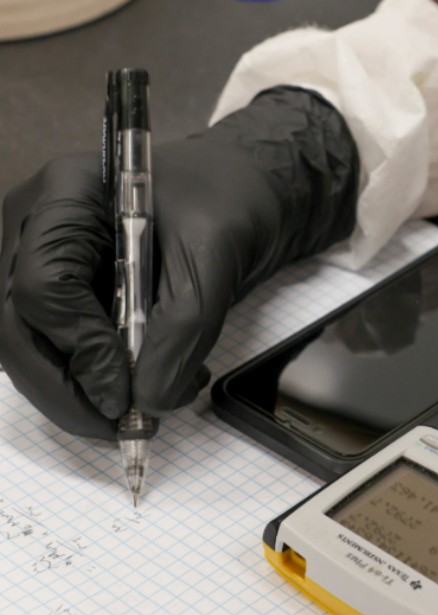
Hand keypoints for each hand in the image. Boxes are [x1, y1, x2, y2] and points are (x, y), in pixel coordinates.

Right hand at [0, 88, 357, 438]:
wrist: (238, 189)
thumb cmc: (224, 202)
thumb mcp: (215, 260)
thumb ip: (182, 329)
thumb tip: (149, 400)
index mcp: (67, 193)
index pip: (43, 285)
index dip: (80, 347)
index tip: (125, 391)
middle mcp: (35, 225)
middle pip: (16, 324)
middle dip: (66, 387)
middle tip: (122, 426)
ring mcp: (37, 257)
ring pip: (27, 345)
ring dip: (80, 391)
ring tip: (148, 407)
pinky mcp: (59, 290)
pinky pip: (56, 346)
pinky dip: (94, 379)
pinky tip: (148, 385)